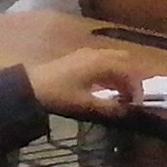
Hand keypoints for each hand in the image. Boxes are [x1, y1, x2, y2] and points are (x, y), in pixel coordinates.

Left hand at [22, 46, 142, 118]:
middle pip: (124, 60)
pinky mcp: (77, 58)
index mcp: (102, 63)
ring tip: (119, 94)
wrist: (28, 86)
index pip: (130, 72)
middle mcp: (97, 54)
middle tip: (131, 97)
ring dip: (120, 75)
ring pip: (113, 60)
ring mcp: (86, 54)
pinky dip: (109, 72)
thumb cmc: (58, 95)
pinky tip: (103, 87)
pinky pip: (102, 61)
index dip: (137, 88)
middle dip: (132, 78)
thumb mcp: (85, 105)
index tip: (137, 105)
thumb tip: (127, 112)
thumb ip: (108, 108)